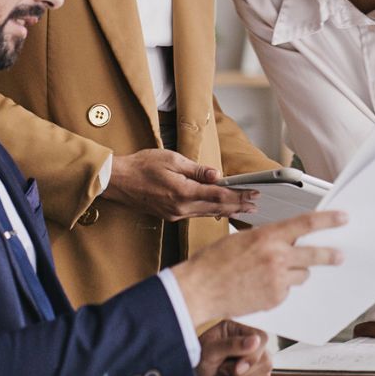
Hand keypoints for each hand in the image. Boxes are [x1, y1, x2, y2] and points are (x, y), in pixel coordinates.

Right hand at [103, 149, 258, 220]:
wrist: (118, 181)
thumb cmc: (141, 166)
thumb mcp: (171, 159)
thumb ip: (196, 169)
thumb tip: (216, 175)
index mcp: (182, 193)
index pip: (219, 196)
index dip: (239, 196)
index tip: (254, 193)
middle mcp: (181, 208)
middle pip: (217, 208)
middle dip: (238, 206)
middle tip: (257, 204)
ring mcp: (175, 214)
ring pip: (208, 214)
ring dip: (228, 211)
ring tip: (245, 209)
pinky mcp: (171, 216)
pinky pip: (197, 215)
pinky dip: (212, 212)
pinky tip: (221, 210)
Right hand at [172, 210, 346, 326]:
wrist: (200, 289)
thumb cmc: (213, 263)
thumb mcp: (242, 239)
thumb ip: (266, 240)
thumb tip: (284, 241)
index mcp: (268, 236)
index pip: (306, 224)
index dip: (328, 220)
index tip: (343, 218)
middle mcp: (276, 257)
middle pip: (314, 254)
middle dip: (329, 255)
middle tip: (340, 255)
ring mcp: (277, 280)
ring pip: (301, 275)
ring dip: (296, 273)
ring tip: (275, 273)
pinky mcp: (274, 299)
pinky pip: (286, 291)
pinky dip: (280, 289)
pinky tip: (260, 287)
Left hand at [181, 321, 271, 375]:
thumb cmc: (197, 361)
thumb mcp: (210, 351)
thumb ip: (231, 345)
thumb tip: (255, 341)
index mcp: (236, 329)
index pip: (261, 337)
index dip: (253, 354)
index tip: (239, 366)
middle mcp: (246, 340)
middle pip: (265, 355)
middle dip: (247, 368)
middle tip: (229, 370)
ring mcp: (251, 356)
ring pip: (266, 367)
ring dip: (246, 375)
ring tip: (228, 372)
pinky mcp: (253, 370)